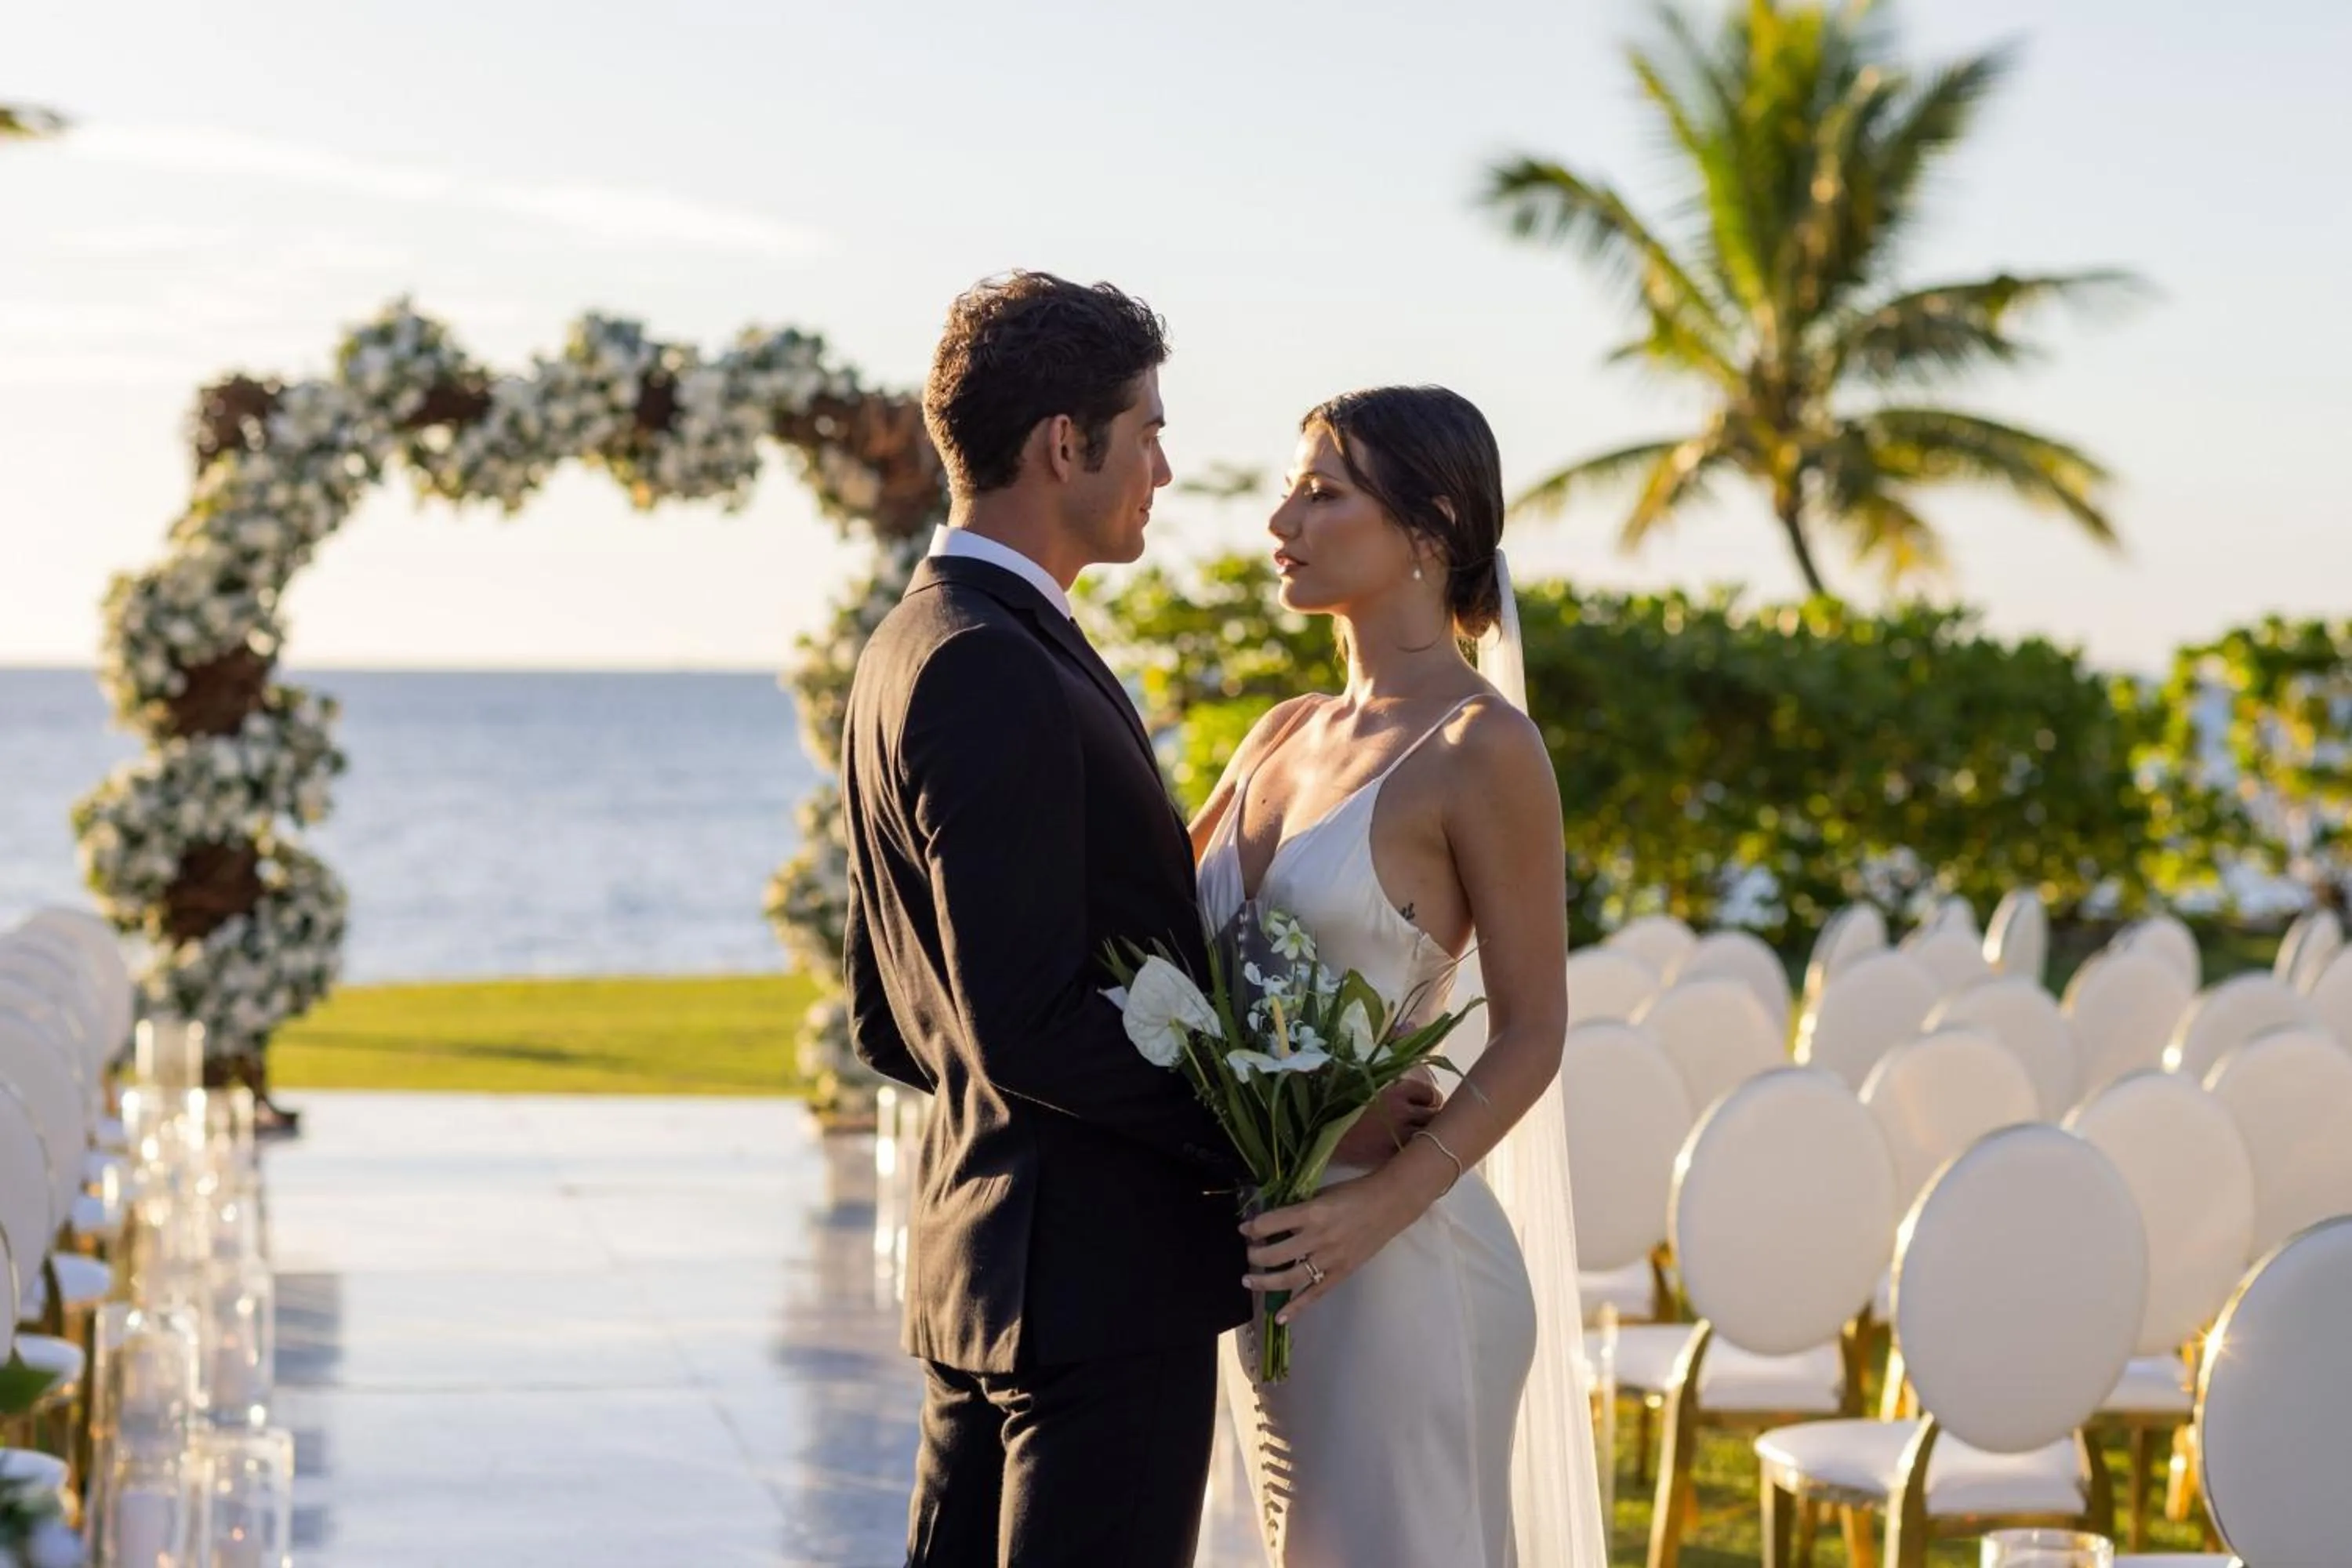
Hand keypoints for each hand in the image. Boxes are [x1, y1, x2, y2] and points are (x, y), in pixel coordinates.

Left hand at [1240, 1166, 1429, 1324]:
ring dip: (1264, 1282)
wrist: (1389, 1204)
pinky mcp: (1341, 1273)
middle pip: (1274, 1254)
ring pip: (1289, 1277)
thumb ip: (1298, 1209)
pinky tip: (1279, 1317)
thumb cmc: (1353, 1194)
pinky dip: (1296, 1308)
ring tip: (1248, 1280)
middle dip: (1254, 1255)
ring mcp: (1330, 1259)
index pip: (1270, 1224)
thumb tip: (1271, 1223)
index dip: (1252, 1228)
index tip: (1244, 1229)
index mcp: (1311, 1213)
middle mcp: (1318, 1238)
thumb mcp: (1321, 1194)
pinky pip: (1314, 1294)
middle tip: (1248, 1254)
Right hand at [1330, 1069, 1440, 1167]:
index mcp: (1395, 1090)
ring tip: (1418, 1136)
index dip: (1429, 1098)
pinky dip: (1412, 1150)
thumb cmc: (1336, 1102)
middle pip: (1433, 1115)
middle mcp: (1402, 1112)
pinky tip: (1404, 1149)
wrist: (1317, 1130)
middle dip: (1431, 1117)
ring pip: (1427, 1136)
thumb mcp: (1361, 1082)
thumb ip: (1383, 1080)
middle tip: (1424, 1120)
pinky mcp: (1389, 1155)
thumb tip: (1399, 1073)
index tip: (1425, 1102)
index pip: (1429, 1093)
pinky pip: (1410, 1152)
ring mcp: (1397, 1136)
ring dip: (1426, 1135)